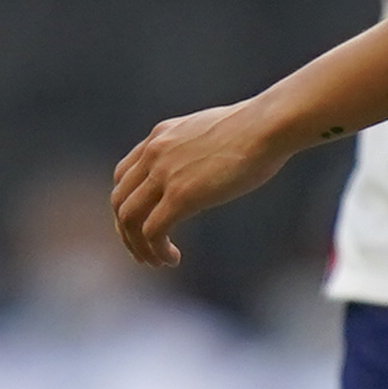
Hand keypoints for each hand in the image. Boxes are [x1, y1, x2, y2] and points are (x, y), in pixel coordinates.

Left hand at [113, 99, 296, 266]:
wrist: (267, 126)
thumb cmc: (255, 129)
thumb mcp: (212, 132)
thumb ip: (196, 148)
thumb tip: (206, 165)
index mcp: (160, 135)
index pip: (124, 175)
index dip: (127, 205)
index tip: (142, 224)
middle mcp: (154, 153)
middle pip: (119, 200)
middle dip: (126, 232)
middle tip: (143, 252)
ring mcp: (164, 174)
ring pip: (128, 219)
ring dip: (138, 247)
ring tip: (156, 262)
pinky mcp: (181, 195)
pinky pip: (152, 231)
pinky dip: (156, 251)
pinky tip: (172, 259)